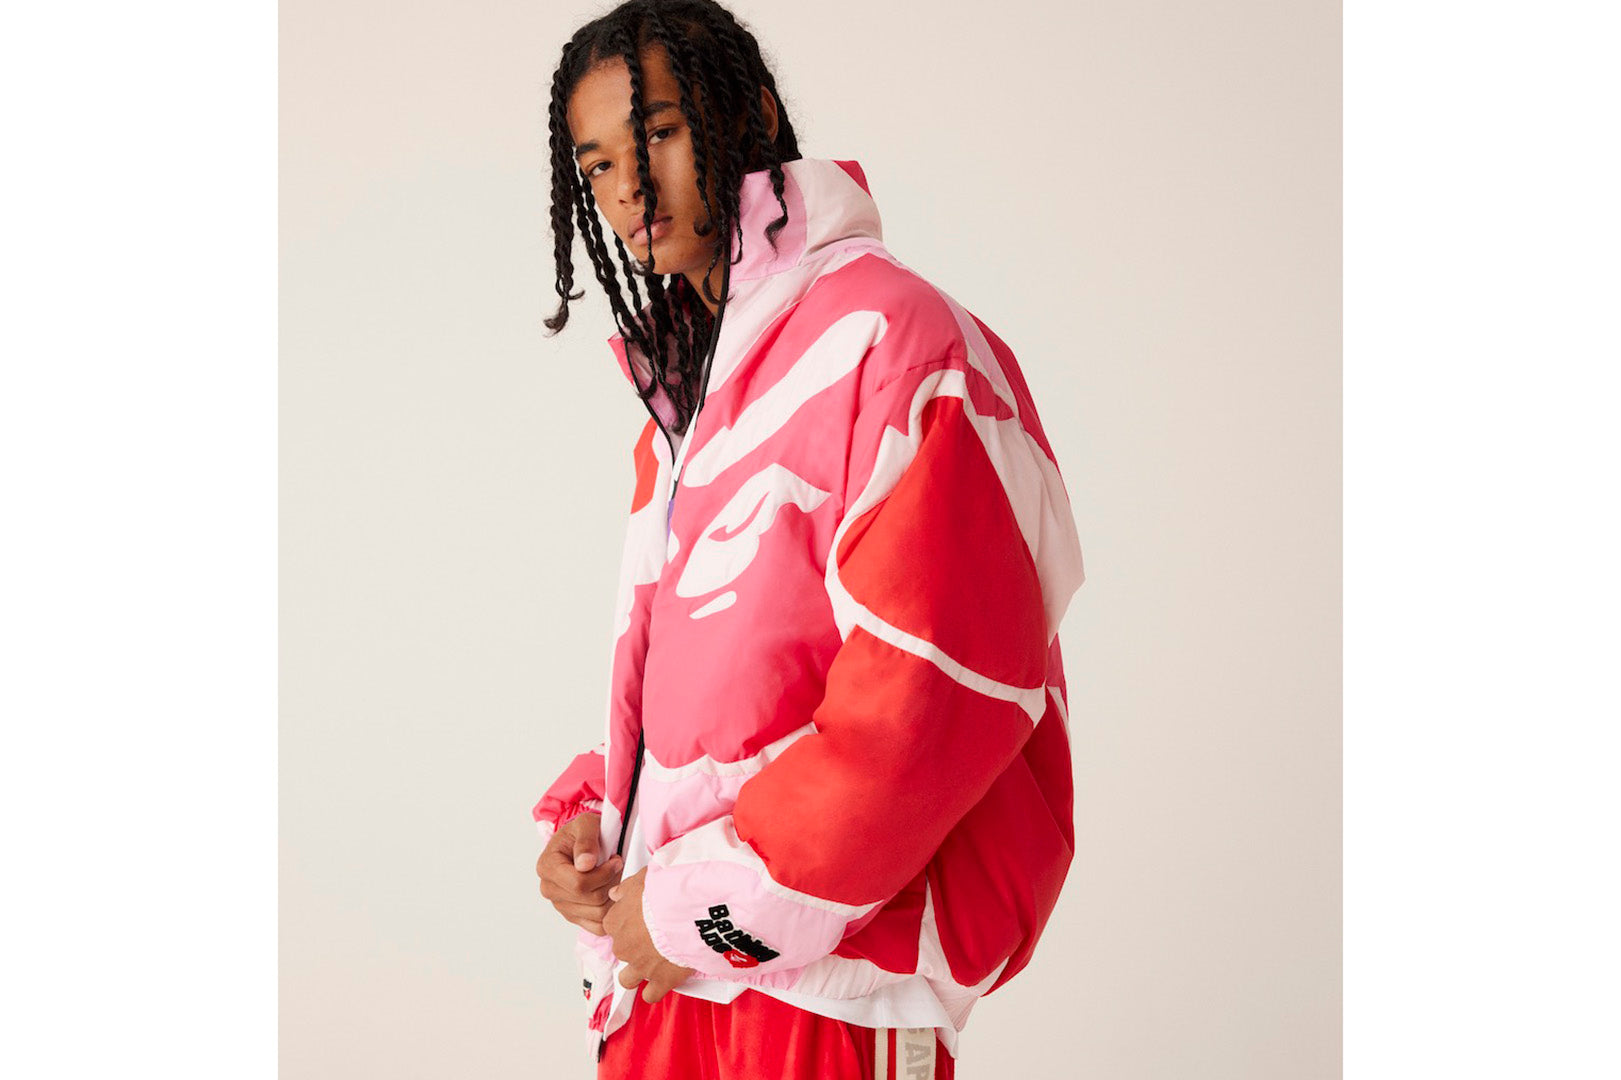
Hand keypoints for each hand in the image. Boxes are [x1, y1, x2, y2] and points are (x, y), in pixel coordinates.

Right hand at [536, 812, 622, 934]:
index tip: (616, 859)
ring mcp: (560, 904)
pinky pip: (597, 926)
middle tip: (618, 866)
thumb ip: (586, 840)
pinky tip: (613, 893)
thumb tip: (585, 864)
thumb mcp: (585, 823)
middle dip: (610, 883)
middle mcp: (549, 889)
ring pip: (597, 914)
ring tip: (615, 877)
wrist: (583, 839)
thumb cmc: (584, 830)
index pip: (578, 883)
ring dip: (613, 896)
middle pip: (589, 900)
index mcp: (547, 866)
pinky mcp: (573, 915)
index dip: (603, 874)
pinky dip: (610, 913)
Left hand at [604, 867, 696, 1002]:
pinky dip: (656, 989)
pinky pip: (650, 994)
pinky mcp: (660, 980)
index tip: (641, 919)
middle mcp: (623, 946)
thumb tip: (615, 894)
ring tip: (655, 962)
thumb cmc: (667, 890)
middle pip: (622, 950)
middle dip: (635, 946)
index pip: (612, 925)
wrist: (689, 911)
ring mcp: (640, 966)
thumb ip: (626, 888)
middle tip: (655, 936)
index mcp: (616, 921)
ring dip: (638, 972)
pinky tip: (663, 980)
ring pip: (627, 978)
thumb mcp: (643, 879)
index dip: (628, 922)